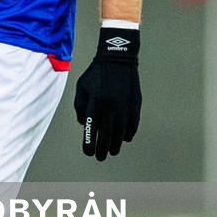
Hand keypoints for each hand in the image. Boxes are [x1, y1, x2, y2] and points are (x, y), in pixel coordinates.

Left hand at [73, 27, 140, 159]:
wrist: (118, 58)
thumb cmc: (96, 74)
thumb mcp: (82, 87)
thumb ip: (80, 106)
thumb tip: (84, 124)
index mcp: (96, 102)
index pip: (92, 129)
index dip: (90, 144)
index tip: (88, 153)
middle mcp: (111, 106)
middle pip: (107, 135)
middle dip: (103, 149)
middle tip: (100, 157)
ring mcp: (125, 106)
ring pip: (121, 132)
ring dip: (116, 144)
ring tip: (112, 151)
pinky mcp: (135, 104)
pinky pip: (132, 124)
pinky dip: (128, 134)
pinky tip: (124, 139)